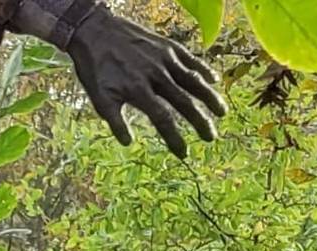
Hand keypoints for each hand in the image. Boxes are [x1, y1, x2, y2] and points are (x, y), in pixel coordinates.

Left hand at [67, 13, 224, 158]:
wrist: (95, 31)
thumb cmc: (95, 68)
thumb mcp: (99, 97)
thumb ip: (115, 121)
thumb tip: (129, 143)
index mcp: (138, 91)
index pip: (163, 119)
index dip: (175, 138)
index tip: (183, 153)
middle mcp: (156, 75)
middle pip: (184, 102)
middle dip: (200, 122)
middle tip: (211, 138)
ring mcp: (164, 59)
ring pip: (193, 81)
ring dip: (210, 97)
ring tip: (222, 112)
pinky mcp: (168, 46)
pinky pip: (191, 59)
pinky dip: (204, 70)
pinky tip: (214, 80)